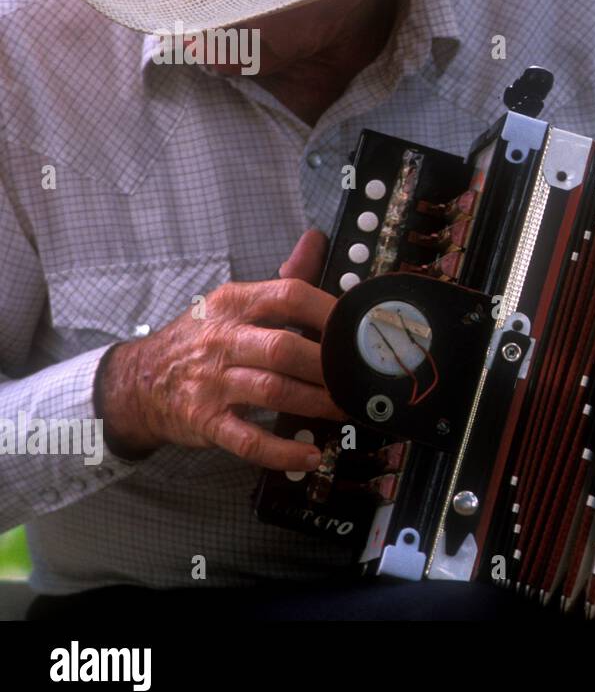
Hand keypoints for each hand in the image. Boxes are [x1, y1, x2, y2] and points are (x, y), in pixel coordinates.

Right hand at [97, 230, 346, 469]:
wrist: (138, 381)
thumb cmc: (200, 339)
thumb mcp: (234, 301)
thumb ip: (283, 276)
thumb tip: (316, 239)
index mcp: (235, 304)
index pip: (289, 295)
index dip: (330, 312)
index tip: (360, 327)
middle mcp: (223, 340)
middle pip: (285, 348)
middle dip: (328, 365)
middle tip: (359, 376)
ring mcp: (212, 383)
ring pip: (273, 392)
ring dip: (317, 403)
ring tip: (347, 409)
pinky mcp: (206, 421)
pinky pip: (248, 440)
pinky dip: (283, 450)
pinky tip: (311, 453)